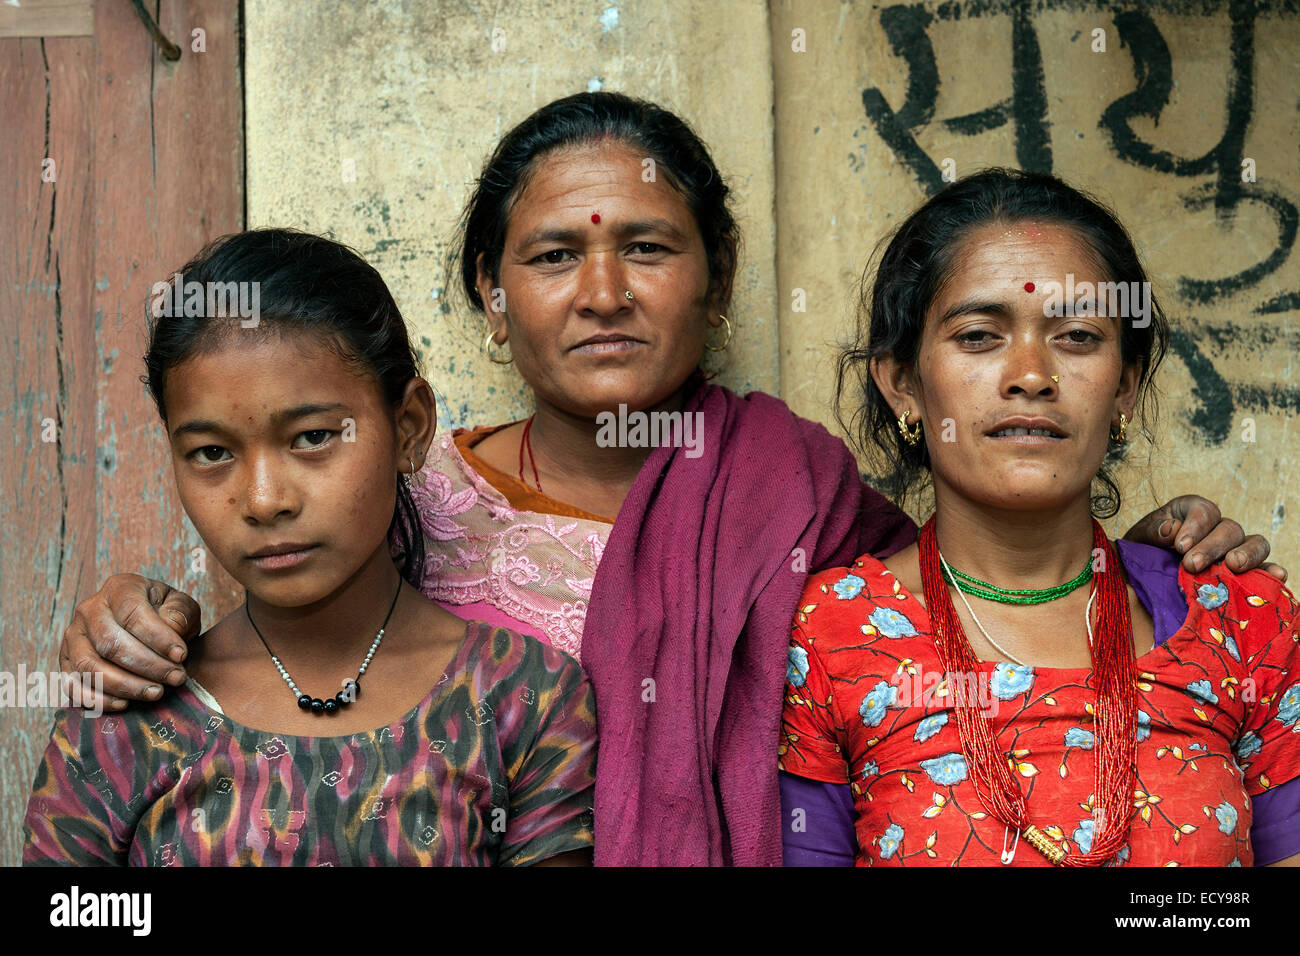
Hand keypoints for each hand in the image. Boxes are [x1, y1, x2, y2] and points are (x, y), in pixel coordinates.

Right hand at [59, 574, 200, 710]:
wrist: (145, 624)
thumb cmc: (166, 613)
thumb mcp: (181, 606)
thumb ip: (180, 614)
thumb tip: (171, 630)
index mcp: (120, 588)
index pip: (133, 614)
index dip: (158, 638)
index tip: (181, 656)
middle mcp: (90, 609)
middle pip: (110, 643)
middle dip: (147, 666)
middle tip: (175, 678)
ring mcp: (73, 636)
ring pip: (89, 666)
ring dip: (125, 685)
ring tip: (156, 692)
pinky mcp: (66, 661)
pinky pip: (73, 684)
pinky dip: (97, 699)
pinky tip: (125, 704)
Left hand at [1124, 495, 1286, 580]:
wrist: (1142, 576)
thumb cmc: (1142, 552)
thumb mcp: (1139, 538)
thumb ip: (1153, 531)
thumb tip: (1171, 529)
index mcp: (1191, 511)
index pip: (1203, 510)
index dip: (1195, 526)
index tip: (1180, 546)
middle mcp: (1217, 526)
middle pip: (1228, 529)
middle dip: (1212, 546)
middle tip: (1193, 564)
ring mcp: (1234, 548)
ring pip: (1254, 543)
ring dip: (1247, 554)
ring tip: (1233, 566)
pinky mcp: (1245, 571)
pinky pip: (1264, 568)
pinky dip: (1271, 571)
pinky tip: (1275, 576)